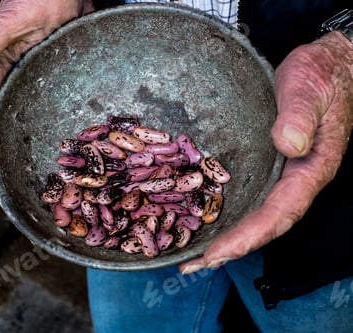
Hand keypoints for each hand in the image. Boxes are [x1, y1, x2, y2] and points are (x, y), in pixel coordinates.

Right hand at [0, 0, 94, 182]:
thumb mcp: (18, 15)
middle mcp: (3, 85)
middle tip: (11, 188)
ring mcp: (23, 89)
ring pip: (14, 127)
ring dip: (18, 153)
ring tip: (31, 180)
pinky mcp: (42, 89)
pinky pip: (38, 118)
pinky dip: (40, 138)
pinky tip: (54, 154)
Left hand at [179, 31, 352, 273]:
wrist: (329, 67)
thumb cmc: (321, 76)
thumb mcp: (310, 90)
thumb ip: (300, 116)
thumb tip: (288, 145)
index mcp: (311, 169)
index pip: (279, 213)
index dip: (248, 236)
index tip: (217, 253)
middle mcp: (295, 179)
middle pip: (263, 224)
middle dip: (230, 248)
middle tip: (192, 265)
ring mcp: (281, 174)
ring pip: (254, 213)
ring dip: (225, 237)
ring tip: (192, 255)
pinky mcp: (268, 164)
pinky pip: (248, 195)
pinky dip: (227, 213)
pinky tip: (204, 218)